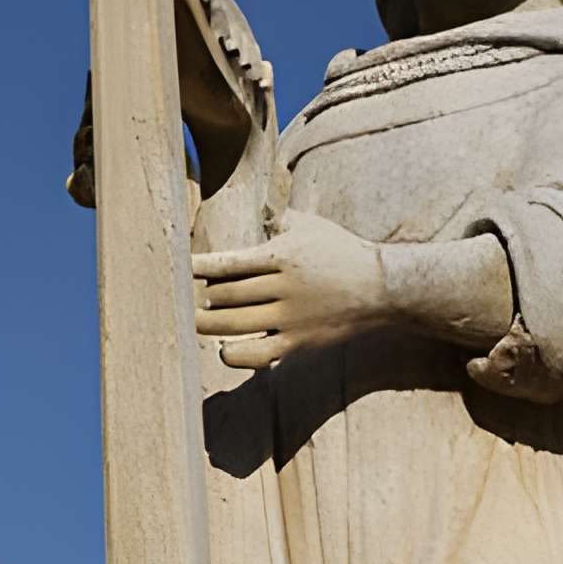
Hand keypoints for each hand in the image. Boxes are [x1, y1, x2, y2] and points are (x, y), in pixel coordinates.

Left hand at [192, 211, 388, 368]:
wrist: (381, 288)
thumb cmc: (341, 252)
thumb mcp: (311, 226)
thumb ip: (279, 218)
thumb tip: (256, 208)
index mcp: (283, 256)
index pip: (230, 263)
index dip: (200, 266)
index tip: (181, 267)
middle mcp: (284, 288)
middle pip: (227, 295)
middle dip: (203, 296)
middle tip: (188, 295)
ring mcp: (290, 318)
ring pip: (235, 324)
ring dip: (209, 323)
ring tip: (196, 319)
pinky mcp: (297, 343)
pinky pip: (258, 355)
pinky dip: (235, 355)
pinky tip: (224, 349)